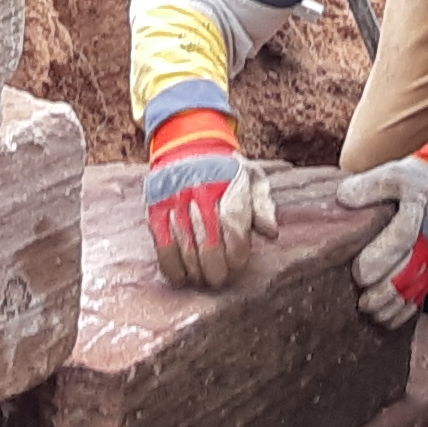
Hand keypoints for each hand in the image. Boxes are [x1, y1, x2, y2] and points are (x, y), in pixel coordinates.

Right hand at [142, 110, 273, 287]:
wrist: (188, 145)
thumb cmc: (227, 170)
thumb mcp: (253, 178)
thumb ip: (263, 204)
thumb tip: (271, 232)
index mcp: (229, 181)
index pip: (232, 222)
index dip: (235, 250)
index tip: (237, 265)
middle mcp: (201, 188)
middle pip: (208, 239)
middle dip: (215, 267)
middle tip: (220, 280)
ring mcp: (175, 197)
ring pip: (184, 244)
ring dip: (194, 270)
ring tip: (202, 280)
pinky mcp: (156, 206)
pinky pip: (162, 242)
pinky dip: (170, 265)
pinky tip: (180, 277)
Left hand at [337, 131, 427, 329]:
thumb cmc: (416, 181)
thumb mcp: (395, 172)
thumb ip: (370, 184)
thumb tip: (344, 198)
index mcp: (417, 211)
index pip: (401, 238)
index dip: (381, 258)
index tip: (358, 273)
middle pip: (409, 270)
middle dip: (385, 290)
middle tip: (362, 301)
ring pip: (416, 287)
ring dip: (393, 304)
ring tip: (371, 312)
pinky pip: (423, 294)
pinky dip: (405, 311)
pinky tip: (386, 319)